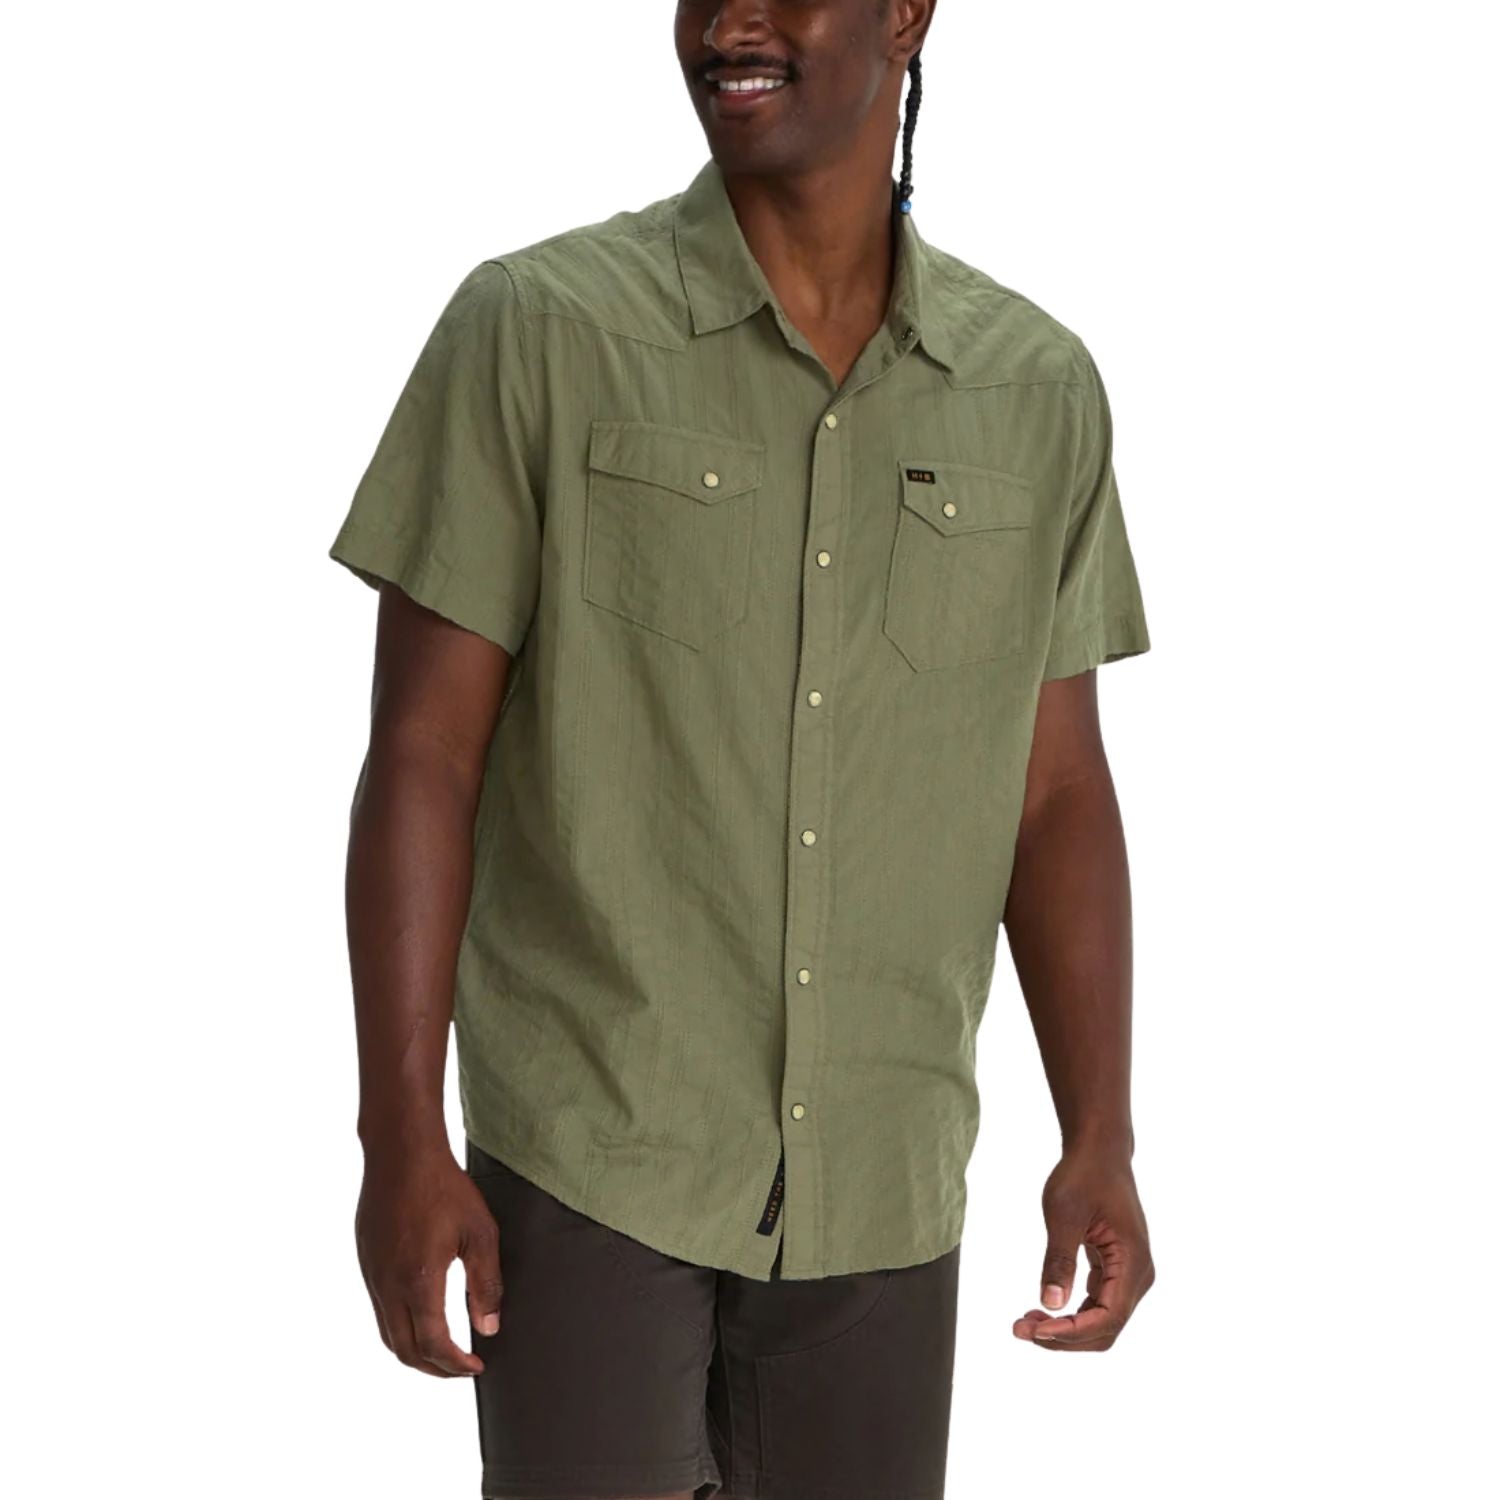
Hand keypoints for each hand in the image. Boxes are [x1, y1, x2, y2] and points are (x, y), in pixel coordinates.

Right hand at [354, 1139, 503, 1376]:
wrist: (401, 1152)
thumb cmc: (444, 1187)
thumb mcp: (479, 1233)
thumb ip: (486, 1284)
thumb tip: (489, 1328)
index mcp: (417, 1282)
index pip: (433, 1345)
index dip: (455, 1365)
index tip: (477, 1367)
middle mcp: (388, 1285)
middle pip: (404, 1350)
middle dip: (434, 1368)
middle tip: (460, 1368)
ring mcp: (371, 1274)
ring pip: (387, 1332)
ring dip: (414, 1350)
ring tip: (442, 1350)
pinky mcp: (366, 1260)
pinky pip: (379, 1308)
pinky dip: (400, 1326)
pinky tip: (421, 1315)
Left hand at [1012, 1144, 1153, 1351]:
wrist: (1099, 1151)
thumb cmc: (1083, 1175)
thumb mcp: (1064, 1214)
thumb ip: (1059, 1260)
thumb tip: (1050, 1304)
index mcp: (1133, 1263)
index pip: (1108, 1318)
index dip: (1072, 1332)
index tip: (1035, 1331)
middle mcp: (1138, 1275)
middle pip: (1106, 1328)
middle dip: (1065, 1337)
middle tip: (1020, 1329)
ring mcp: (1129, 1274)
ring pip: (1101, 1321)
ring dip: (1066, 1329)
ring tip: (1025, 1323)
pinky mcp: (1116, 1269)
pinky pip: (1097, 1305)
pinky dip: (1071, 1313)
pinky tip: (1041, 1310)